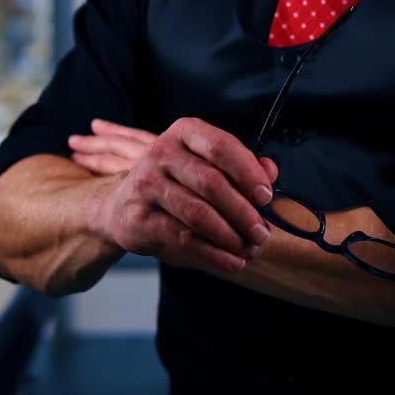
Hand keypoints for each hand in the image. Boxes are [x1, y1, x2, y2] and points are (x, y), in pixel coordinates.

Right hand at [84, 117, 279, 274]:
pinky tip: (232, 262)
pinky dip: (213, 253)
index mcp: (185, 132)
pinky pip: (183, 237)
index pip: (222, 146)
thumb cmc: (178, 182)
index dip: (248, 172)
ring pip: (198, 213)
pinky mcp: (139, 217)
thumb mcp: (208, 166)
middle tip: (263, 234)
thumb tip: (271, 171)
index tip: (267, 197)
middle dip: (244, 212)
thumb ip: (243, 166)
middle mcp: (162, 152)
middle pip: (212, 183)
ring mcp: (146, 184)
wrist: (123, 206)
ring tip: (250, 250)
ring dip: (231, 236)